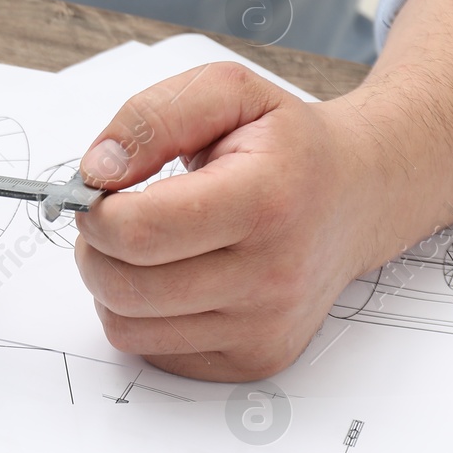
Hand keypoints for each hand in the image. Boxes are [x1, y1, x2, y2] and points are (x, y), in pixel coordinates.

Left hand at [71, 61, 393, 380]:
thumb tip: (96, 171)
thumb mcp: (226, 92)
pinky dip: (141, 317)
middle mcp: (273, 275)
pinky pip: (152, 351)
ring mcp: (265, 327)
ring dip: (111, 286)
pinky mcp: (255, 360)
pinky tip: (172, 279)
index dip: (96, 212)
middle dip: (95, 248)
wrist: (358, 197)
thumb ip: (151, 119)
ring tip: (143, 248)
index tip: (100, 193)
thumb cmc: (287, 146)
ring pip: (126, 328)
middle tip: (114, 220)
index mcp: (267, 199)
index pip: (140, 231)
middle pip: (124, 287)